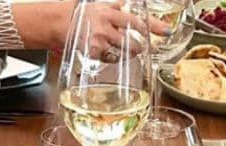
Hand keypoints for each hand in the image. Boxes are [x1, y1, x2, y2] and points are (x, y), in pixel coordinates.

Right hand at [8, 1, 170, 51]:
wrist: (59, 22)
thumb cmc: (82, 13)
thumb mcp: (101, 4)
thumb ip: (118, 5)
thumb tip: (132, 2)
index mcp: (110, 12)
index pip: (137, 21)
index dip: (154, 27)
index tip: (167, 32)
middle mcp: (106, 27)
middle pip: (132, 42)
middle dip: (140, 47)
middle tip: (143, 47)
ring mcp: (99, 41)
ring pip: (123, 53)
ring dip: (129, 54)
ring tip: (128, 51)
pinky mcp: (93, 53)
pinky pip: (111, 59)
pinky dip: (114, 58)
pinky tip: (111, 53)